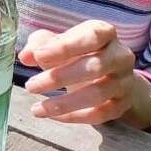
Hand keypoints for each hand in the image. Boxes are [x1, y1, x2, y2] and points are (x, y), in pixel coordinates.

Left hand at [20, 20, 150, 126]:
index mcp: (105, 33)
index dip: (65, 46)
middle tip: (30, 85)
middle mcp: (120, 56)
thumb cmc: (79, 53)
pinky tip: (51, 115)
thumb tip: (25, 56)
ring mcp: (124, 81)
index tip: (38, 56)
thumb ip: (40, 45)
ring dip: (64, 103)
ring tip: (37, 108)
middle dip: (59, 77)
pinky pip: (100, 114)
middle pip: (95, 66)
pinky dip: (74, 117)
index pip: (91, 36)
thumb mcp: (59, 42)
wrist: (110, 75)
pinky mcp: (122, 104)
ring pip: (98, 93)